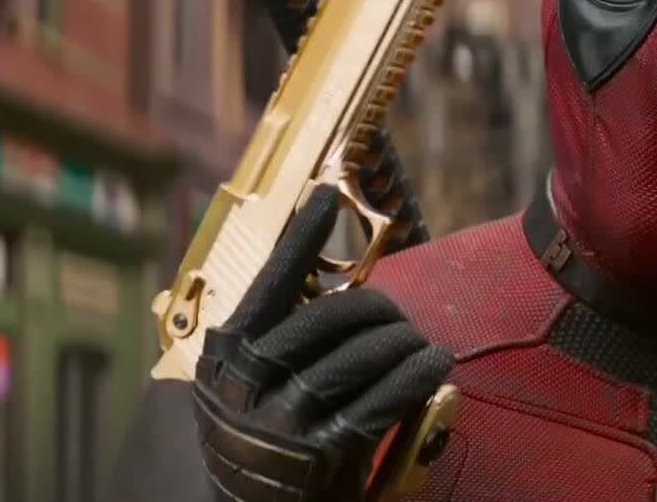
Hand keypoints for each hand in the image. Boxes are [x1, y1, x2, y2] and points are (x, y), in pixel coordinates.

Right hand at [192, 185, 453, 501]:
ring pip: (355, 360)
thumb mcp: (243, 387)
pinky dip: (412, 379)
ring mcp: (282, 425)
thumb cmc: (258, 440)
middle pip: (323, 320)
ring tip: (420, 341)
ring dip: (399, 343)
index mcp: (224, 360)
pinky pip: (377, 404)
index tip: (326, 197)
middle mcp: (246, 388)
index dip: (299, 239)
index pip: (266, 286)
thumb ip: (273, 340)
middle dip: (373, 309)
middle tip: (396, 314)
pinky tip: (432, 366)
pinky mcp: (320, 459)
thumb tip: (329, 287)